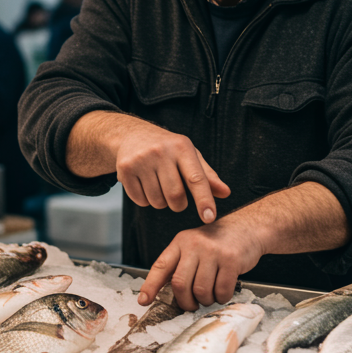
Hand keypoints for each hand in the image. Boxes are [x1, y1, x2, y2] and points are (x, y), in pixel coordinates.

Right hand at [111, 119, 230, 222]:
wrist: (132, 135)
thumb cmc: (168, 149)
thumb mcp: (190, 156)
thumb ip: (207, 176)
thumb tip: (226, 193)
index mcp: (182, 147)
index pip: (196, 179)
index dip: (204, 200)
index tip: (210, 217)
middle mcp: (161, 152)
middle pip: (175, 196)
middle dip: (178, 204)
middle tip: (176, 195)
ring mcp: (141, 160)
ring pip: (157, 201)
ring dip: (161, 202)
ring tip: (159, 185)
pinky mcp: (125, 170)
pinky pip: (140, 201)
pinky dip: (145, 200)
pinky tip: (145, 185)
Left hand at [138, 215, 263, 310]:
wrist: (247, 228)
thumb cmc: (217, 243)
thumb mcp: (194, 245)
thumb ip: (181, 264)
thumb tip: (165, 293)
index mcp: (181, 242)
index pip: (160, 266)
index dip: (150, 286)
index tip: (144, 301)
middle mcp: (194, 245)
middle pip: (180, 284)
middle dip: (185, 302)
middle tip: (192, 305)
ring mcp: (213, 252)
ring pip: (201, 290)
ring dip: (206, 300)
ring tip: (210, 295)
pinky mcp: (231, 260)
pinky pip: (221, 290)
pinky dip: (221, 298)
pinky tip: (223, 292)